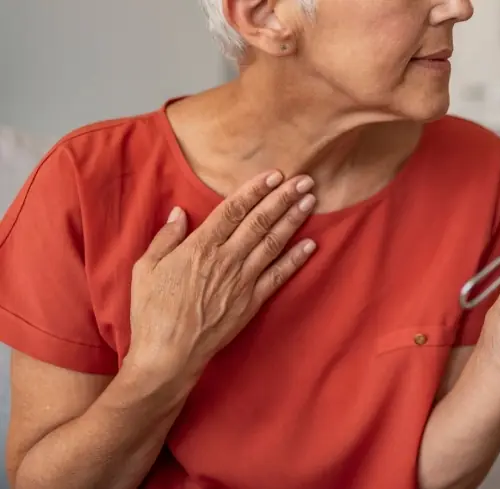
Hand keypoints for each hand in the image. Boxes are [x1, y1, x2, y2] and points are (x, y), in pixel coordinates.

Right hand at [127, 171, 316, 378]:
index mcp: (200, 247)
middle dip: (283, 197)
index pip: (233, 210)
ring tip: (310, 201)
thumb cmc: (151, 311)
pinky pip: (279, 275)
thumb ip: (166, 238)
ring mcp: (242, 280)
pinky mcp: (252, 301)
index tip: (274, 174)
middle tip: (304, 180)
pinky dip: (296, 258)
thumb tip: (180, 213)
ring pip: (274, 242)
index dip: (256, 189)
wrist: (168, 354)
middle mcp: (226, 259)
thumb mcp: (145, 268)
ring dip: (293, 219)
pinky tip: (311, 244)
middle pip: (260, 221)